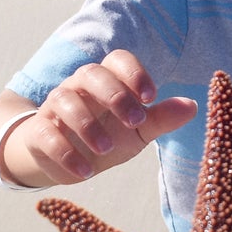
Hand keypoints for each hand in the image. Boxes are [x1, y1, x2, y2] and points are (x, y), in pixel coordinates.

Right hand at [16, 50, 196, 184]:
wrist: (65, 160)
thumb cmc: (108, 135)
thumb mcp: (138, 130)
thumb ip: (162, 118)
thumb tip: (193, 106)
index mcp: (108, 79)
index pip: (118, 59)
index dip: (134, 73)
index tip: (151, 97)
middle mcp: (80, 86)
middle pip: (92, 73)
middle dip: (114, 95)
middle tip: (135, 121)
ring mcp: (56, 106)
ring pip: (66, 101)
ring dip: (88, 125)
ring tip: (107, 150)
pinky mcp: (39, 132)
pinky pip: (47, 135)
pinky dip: (65, 153)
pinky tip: (85, 172)